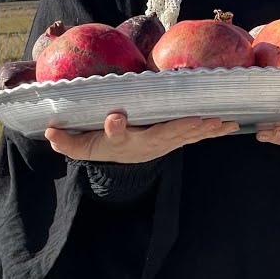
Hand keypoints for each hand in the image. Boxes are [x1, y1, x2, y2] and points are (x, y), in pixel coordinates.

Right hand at [45, 113, 238, 163]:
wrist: (121, 161)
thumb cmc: (101, 147)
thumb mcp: (80, 145)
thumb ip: (66, 140)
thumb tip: (49, 131)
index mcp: (120, 142)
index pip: (114, 135)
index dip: (114, 127)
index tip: (113, 117)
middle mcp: (145, 144)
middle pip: (162, 135)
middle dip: (182, 128)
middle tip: (200, 120)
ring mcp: (163, 143)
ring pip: (185, 135)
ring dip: (204, 130)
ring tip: (223, 123)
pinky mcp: (175, 140)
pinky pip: (195, 135)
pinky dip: (212, 131)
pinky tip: (231, 125)